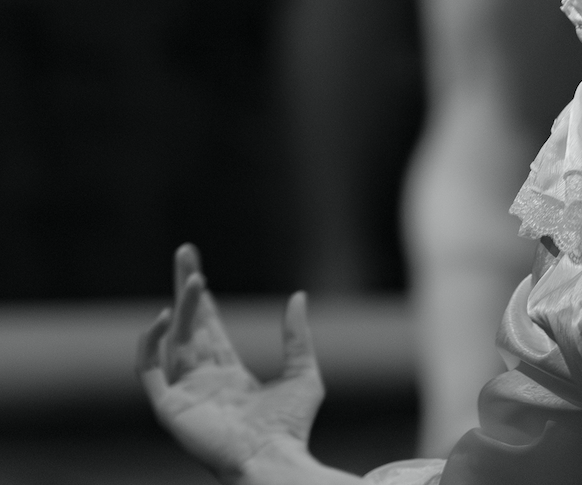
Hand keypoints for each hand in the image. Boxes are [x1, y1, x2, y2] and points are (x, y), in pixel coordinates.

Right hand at [138, 245, 327, 484]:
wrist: (274, 460)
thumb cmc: (292, 427)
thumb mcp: (303, 373)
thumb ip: (297, 337)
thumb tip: (298, 296)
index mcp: (228, 376)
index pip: (209, 328)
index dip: (204, 299)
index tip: (198, 270)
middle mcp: (202, 381)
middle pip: (189, 324)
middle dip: (187, 289)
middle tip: (185, 251)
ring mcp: (184, 393)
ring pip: (175, 338)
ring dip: (183, 306)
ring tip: (195, 276)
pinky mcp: (169, 407)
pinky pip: (148, 370)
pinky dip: (150, 343)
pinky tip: (166, 316)